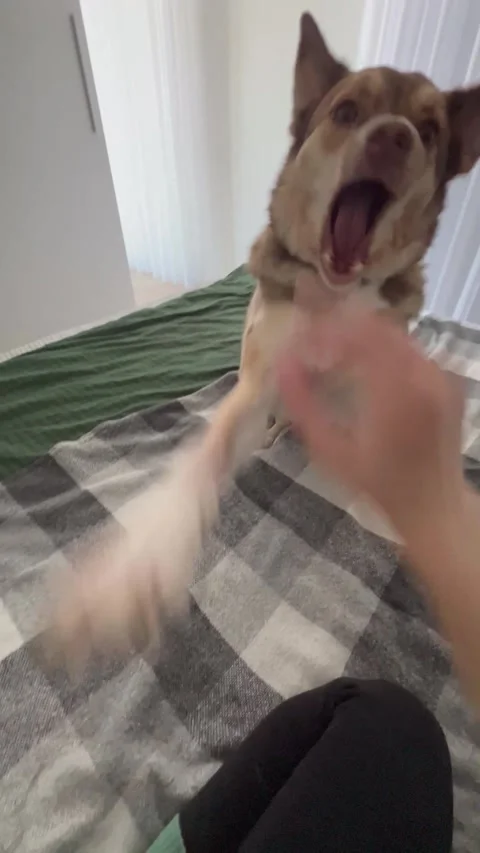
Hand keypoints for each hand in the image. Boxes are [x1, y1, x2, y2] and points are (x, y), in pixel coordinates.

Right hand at [277, 300, 465, 542]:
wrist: (433, 505)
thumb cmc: (377, 484)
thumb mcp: (330, 450)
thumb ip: (302, 405)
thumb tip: (280, 364)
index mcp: (394, 388)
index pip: (355, 331)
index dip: (323, 326)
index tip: (298, 337)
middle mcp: (422, 372)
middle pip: (375, 325)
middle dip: (339, 326)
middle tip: (310, 342)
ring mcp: (439, 375)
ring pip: (394, 334)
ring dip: (360, 336)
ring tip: (332, 355)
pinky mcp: (447, 381)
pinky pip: (410, 350)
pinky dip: (383, 350)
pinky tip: (362, 369)